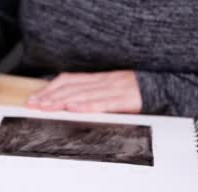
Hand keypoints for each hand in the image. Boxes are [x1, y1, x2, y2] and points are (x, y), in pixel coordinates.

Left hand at [26, 71, 141, 113]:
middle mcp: (104, 81)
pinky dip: (87, 106)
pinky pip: (103, 103)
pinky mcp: (125, 100)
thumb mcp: (110, 91)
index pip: (69, 81)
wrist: (163, 89)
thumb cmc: (135, 93)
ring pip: (83, 94)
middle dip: (50, 96)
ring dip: (62, 101)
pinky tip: (74, 108)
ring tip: (47, 107)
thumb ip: (91, 95)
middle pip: (71, 88)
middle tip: (34, 105)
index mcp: (99, 78)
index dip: (49, 88)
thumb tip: (67, 103)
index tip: (34, 98)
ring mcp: (114, 89)